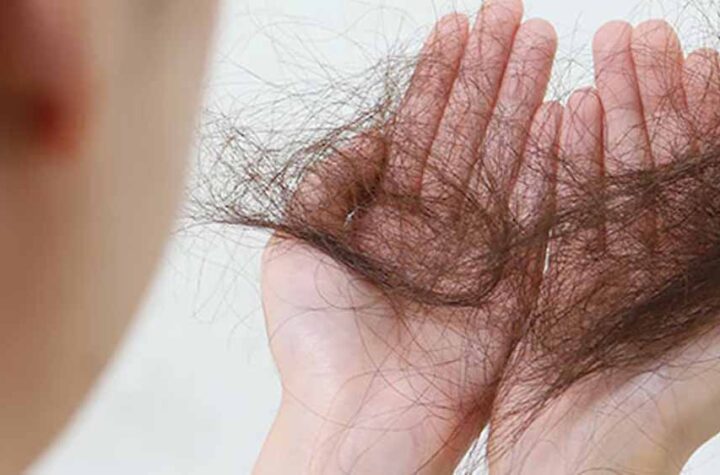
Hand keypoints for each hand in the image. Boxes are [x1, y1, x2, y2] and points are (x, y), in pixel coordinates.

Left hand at [254, 1, 560, 472]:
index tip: (456, 26)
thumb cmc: (316, 342)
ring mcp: (476, 244)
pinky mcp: (511, 274)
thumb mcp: (299, 243)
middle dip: (487, 71)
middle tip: (511, 13)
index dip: (438, 76)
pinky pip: (531, 203)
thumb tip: (372, 136)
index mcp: (387, 213)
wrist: (357, 418)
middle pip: (466, 129)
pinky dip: (545, 154)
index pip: (420, 127)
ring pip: (501, 153)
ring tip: (538, 39)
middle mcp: (434, 221)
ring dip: (521, 95)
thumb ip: (332, 182)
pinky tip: (560, 107)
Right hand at [489, 20, 719, 473]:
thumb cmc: (643, 427)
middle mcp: (651, 264)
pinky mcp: (552, 285)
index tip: (693, 55)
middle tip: (629, 34)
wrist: (564, 474)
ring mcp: (599, 270)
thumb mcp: (711, 358)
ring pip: (600, 177)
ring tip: (590, 62)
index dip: (698, 111)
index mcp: (694, 272)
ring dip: (600, 115)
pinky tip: (555, 120)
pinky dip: (553, 163)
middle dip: (643, 93)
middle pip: (649, 161)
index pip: (701, 172)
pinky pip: (554, 210)